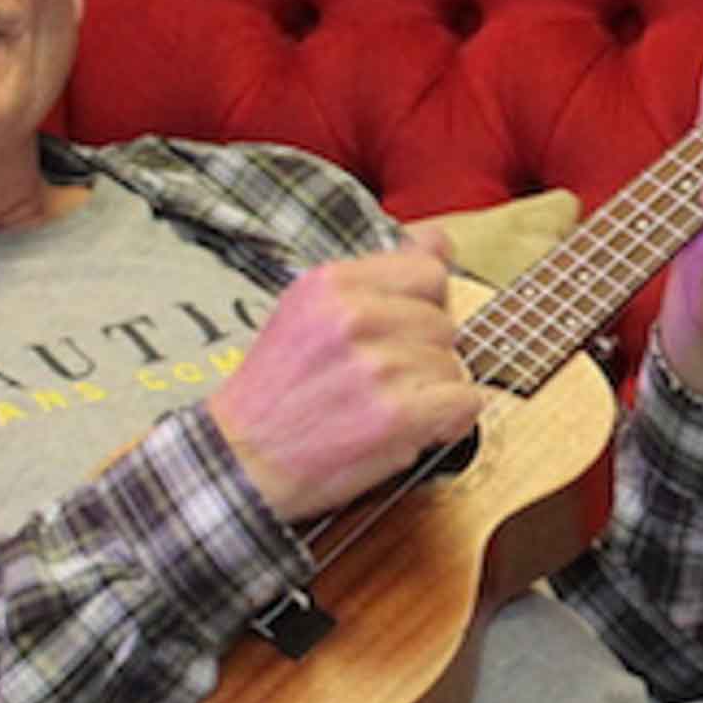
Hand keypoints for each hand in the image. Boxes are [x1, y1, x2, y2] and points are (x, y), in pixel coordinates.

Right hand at [207, 225, 489, 522]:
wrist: (238, 463)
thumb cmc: (277, 393)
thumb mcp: (310, 312)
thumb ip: (380, 276)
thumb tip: (440, 239)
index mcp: (332, 283)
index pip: (428, 272)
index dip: (425, 307)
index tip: (401, 334)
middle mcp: (354, 316)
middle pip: (445, 323)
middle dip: (425, 357)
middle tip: (381, 384)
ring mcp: (377, 365)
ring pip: (454, 365)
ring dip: (432, 393)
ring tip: (383, 410)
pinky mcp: (396, 415)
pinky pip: (464, 402)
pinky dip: (450, 422)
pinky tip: (415, 431)